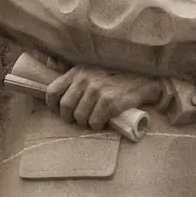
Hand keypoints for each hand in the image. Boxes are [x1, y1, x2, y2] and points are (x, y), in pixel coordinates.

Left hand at [46, 66, 162, 130]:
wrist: (142, 79)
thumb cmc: (114, 77)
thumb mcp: (91, 71)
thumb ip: (75, 80)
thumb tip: (57, 99)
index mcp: (77, 71)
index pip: (52, 91)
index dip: (53, 106)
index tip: (60, 111)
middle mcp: (85, 79)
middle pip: (65, 107)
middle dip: (70, 117)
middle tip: (78, 119)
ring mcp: (97, 90)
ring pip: (79, 117)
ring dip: (85, 123)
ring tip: (93, 119)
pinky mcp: (110, 102)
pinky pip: (95, 122)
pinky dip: (97, 125)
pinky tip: (103, 121)